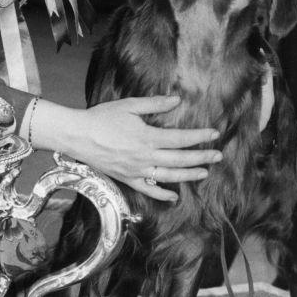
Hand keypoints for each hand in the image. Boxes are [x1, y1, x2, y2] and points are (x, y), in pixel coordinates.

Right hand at [31, 96, 221, 202]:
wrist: (77, 136)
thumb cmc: (101, 118)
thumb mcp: (129, 106)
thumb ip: (154, 104)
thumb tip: (176, 100)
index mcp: (147, 137)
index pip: (181, 139)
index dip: (200, 137)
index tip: (214, 134)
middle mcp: (145, 157)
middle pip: (180, 159)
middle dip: (202, 157)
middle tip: (218, 156)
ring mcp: (136, 170)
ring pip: (169, 176)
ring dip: (189, 175)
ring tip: (204, 173)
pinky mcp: (126, 178)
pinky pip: (148, 190)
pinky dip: (162, 195)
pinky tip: (174, 196)